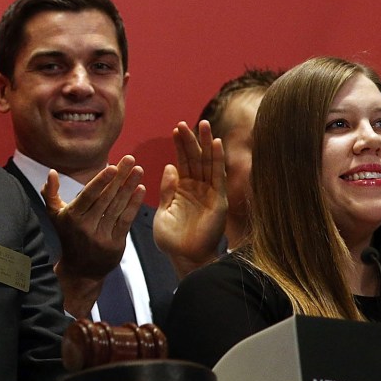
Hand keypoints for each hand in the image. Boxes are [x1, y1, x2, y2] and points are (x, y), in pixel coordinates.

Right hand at [47, 156, 143, 318]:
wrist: (80, 270)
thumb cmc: (68, 236)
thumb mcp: (54, 215)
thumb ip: (51, 193)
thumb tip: (51, 172)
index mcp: (72, 217)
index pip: (89, 196)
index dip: (101, 181)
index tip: (112, 167)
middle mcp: (86, 226)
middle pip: (106, 198)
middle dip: (120, 177)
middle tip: (131, 160)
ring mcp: (102, 236)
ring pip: (118, 207)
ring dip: (130, 187)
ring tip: (139, 171)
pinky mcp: (115, 244)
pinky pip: (126, 220)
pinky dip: (134, 205)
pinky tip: (140, 190)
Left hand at [153, 120, 226, 277]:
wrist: (183, 258)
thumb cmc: (171, 240)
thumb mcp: (162, 211)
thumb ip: (166, 189)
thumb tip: (169, 167)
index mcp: (182, 190)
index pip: (182, 162)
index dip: (180, 145)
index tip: (176, 128)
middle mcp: (198, 189)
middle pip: (196, 159)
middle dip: (192, 140)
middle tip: (188, 122)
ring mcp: (209, 194)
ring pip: (208, 164)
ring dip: (206, 144)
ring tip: (204, 125)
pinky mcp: (218, 201)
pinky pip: (218, 177)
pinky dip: (218, 160)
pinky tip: (216, 144)